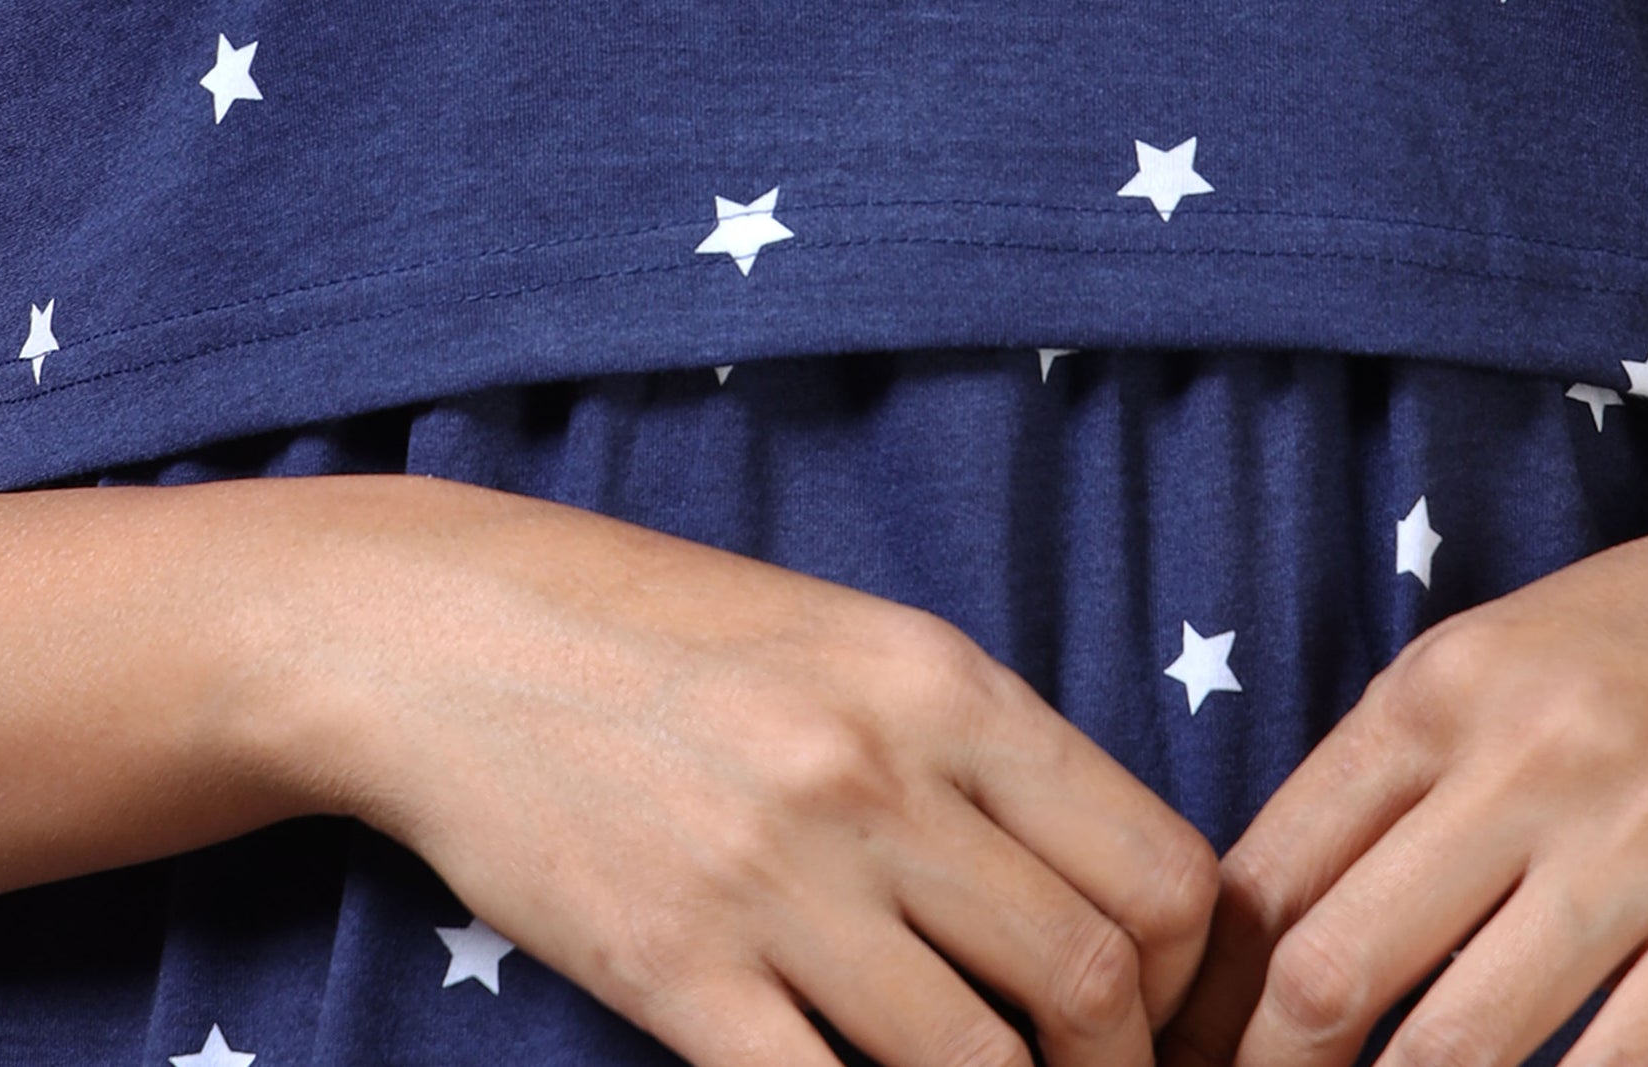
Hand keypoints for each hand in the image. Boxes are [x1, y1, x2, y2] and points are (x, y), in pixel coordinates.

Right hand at [268, 475, 1218, 1066]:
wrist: (457, 634)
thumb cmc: (669, 631)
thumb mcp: (855, 639)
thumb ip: (977, 750)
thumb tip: (1096, 887)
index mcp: (943, 683)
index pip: (1156, 866)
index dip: (1190, 976)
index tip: (1162, 1016)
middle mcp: (880, 775)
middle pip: (1092, 979)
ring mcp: (777, 878)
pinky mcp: (676, 969)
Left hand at [1155, 477, 1647, 1066]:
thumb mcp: (1497, 656)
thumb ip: (1394, 771)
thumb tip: (1272, 911)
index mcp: (1439, 688)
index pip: (1270, 864)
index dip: (1206, 989)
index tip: (1184, 1045)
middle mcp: (1522, 760)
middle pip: (1335, 967)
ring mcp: (1636, 845)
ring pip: (1459, 1046)